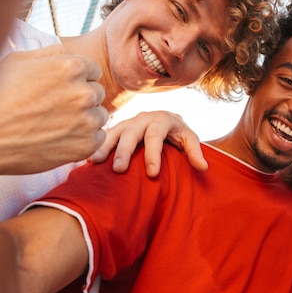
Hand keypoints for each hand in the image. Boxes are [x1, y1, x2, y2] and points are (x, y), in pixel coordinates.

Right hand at [0, 45, 107, 173]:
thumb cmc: (0, 96)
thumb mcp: (19, 62)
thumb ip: (51, 53)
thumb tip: (70, 53)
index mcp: (72, 67)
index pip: (93, 71)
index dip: (77, 80)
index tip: (60, 89)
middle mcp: (85, 93)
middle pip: (97, 93)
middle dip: (82, 98)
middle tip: (56, 108)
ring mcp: (88, 120)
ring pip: (100, 115)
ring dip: (85, 119)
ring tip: (57, 123)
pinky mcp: (88, 144)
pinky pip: (98, 137)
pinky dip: (84, 139)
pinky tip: (62, 138)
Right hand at [90, 111, 207, 176]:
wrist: (165, 120)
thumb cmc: (178, 133)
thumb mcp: (189, 139)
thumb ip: (195, 151)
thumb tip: (203, 167)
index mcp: (161, 119)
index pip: (155, 137)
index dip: (153, 155)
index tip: (152, 173)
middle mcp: (142, 118)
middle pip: (131, 133)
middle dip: (124, 151)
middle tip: (119, 170)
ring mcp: (128, 122)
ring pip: (114, 132)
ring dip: (104, 147)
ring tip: (94, 162)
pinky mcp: (117, 128)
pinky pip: (105, 136)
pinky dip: (96, 145)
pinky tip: (86, 159)